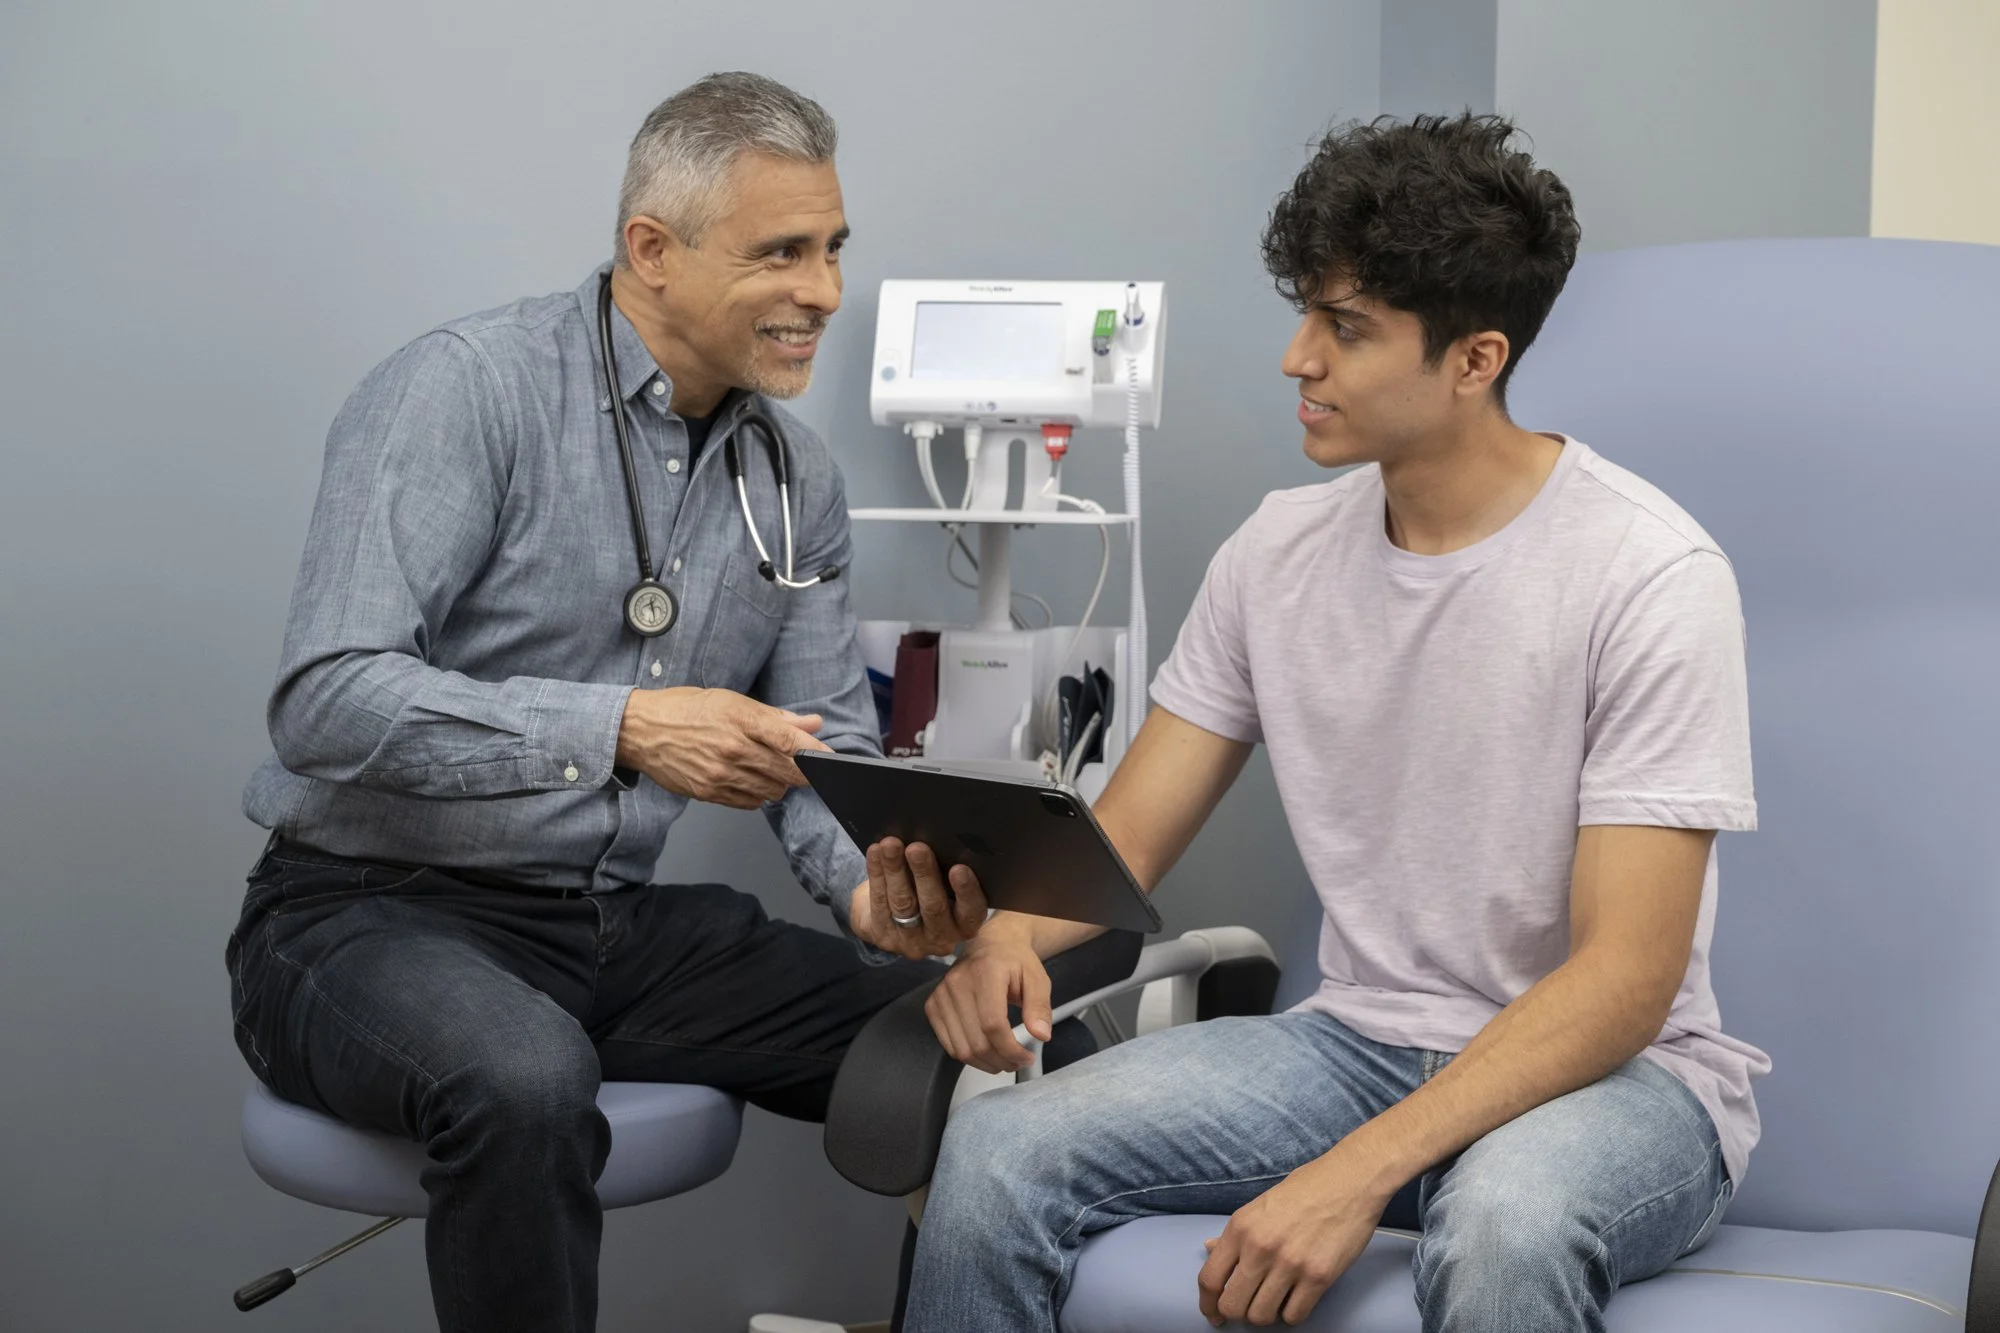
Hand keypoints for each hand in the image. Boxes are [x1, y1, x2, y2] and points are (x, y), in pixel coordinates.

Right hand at [615, 687, 829, 808]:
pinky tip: (750, 780)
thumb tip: (811, 724)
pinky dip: (758, 794)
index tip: (831, 760)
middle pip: (786, 771)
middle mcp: (732, 749)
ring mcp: (720, 774)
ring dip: (780, 783)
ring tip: (769, 768)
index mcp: (740, 720)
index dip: (815, 754)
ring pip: (772, 790)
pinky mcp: (709, 793)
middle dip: (802, 772)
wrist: (640, 730)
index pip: (789, 742)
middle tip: (804, 766)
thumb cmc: (685, 709)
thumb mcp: (731, 701)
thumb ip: (775, 716)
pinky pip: (750, 802)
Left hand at [848, 840, 988, 959]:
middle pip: (933, 906)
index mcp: (964, 924)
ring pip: (903, 903)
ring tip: (891, 845)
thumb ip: (948, 873)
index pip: (971, 912)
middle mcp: (941, 938)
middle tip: (917, 848)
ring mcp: (910, 940)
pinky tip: (876, 852)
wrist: (892, 918)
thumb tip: (942, 839)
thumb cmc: (930, 891)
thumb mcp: (945, 887)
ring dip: (896, 870)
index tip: (959, 868)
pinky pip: (879, 902)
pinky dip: (877, 873)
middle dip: (924, 874)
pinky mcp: (883, 935)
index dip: (966, 892)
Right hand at [922, 925, 1049, 1072]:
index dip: (1010, 1049)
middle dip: (1001, 1061)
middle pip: (976, 1042)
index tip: (1027, 1057)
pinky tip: (986, 1051)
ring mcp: (941, 995)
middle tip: (1018, 1061)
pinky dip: (969, 1056)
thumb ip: (1040, 1006)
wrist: (990, 944)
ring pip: (961, 1049)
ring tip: (1004, 1059)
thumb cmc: (1015, 961)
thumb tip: (1041, 1035)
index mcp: (985, 972)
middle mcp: (957, 983)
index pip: (993, 1024)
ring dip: (985, 1063)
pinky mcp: (933, 1005)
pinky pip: (949, 1045)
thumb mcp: (1037, 979)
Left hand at [1197, 1151, 1389, 1326]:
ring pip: (1261, 1317)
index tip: (1214, 1314)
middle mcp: (1261, 1248)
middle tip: (1248, 1307)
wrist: (1349, 1180)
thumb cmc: (1306, 1189)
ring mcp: (1290, 1264)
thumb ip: (1234, 1233)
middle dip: (1236, 1314)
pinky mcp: (1319, 1277)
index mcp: (1241, 1228)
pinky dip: (1292, 1314)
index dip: (1208, 1305)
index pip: (1209, 1280)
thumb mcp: (1260, 1206)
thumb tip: (1210, 1248)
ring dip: (1266, 1315)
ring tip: (1274, 1300)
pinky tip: (1296, 1299)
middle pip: (1232, 1306)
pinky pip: (1294, 1316)